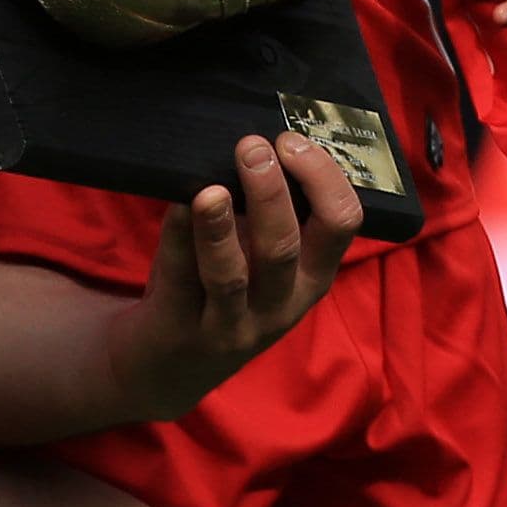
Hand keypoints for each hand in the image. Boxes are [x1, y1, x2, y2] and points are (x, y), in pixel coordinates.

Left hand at [104, 135, 362, 418]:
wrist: (165, 366)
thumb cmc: (221, 292)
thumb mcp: (263, 261)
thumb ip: (271, 213)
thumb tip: (265, 139)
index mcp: (311, 277)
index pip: (341, 226)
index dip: (324, 180)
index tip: (292, 141)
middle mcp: (279, 305)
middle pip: (285, 248)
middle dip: (271, 194)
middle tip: (252, 146)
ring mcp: (231, 325)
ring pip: (232, 276)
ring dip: (221, 228)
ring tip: (211, 189)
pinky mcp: (182, 331)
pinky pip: (181, 282)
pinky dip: (177, 241)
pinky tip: (174, 205)